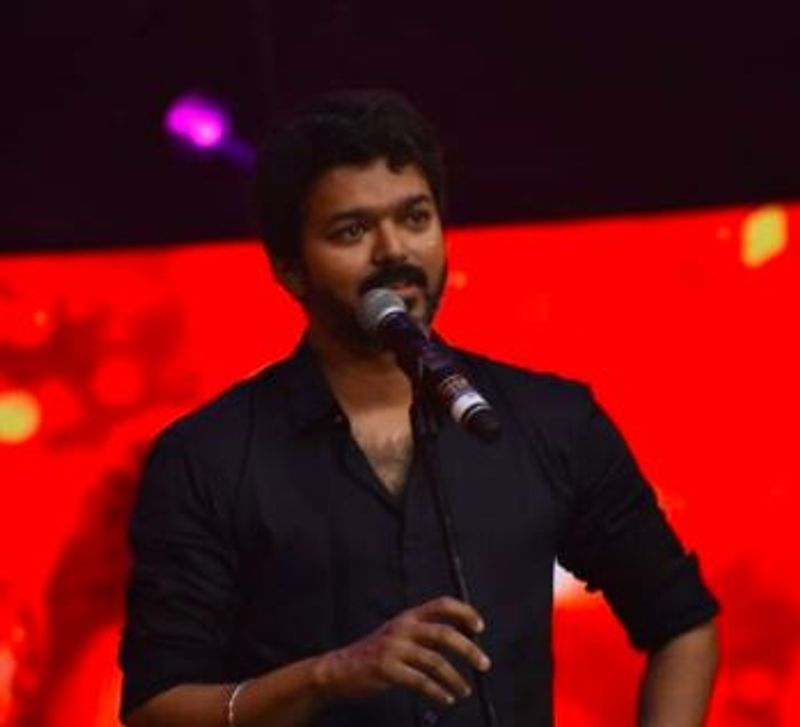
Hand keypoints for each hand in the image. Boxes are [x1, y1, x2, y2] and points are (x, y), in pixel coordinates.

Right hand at [317, 596, 490, 706]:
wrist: (340, 669)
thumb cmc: (376, 653)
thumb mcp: (400, 634)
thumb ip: (425, 634)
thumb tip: (463, 639)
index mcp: (408, 616)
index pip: (441, 604)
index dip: (464, 612)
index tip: (480, 627)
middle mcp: (403, 627)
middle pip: (444, 633)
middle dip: (469, 649)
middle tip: (484, 664)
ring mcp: (394, 648)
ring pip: (435, 661)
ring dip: (455, 678)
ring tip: (465, 690)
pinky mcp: (387, 669)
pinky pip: (420, 681)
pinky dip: (438, 691)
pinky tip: (446, 698)